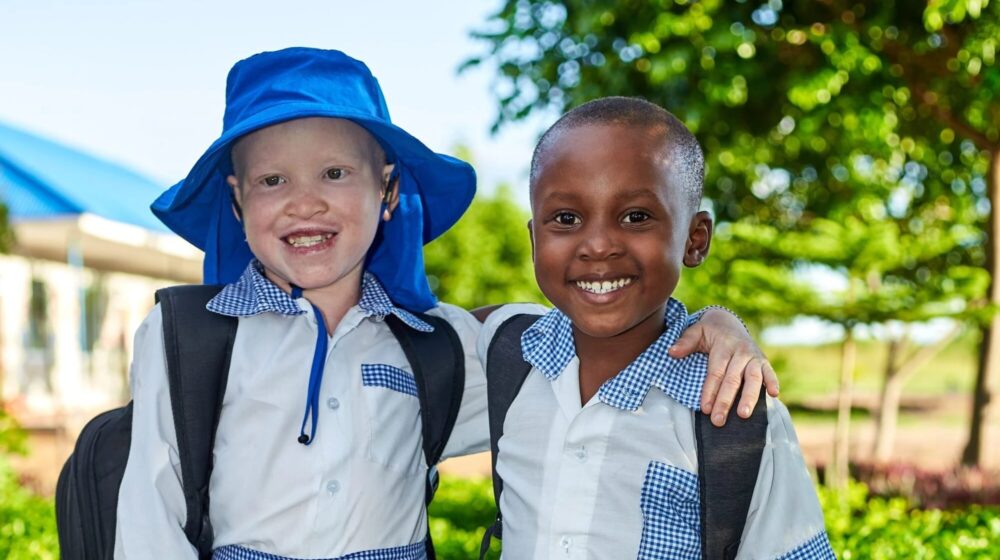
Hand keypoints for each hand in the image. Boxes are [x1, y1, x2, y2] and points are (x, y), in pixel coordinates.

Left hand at [669, 308, 778, 426]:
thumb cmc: (709, 332)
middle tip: (718, 421)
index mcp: (723, 346)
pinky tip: (774, 394)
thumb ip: (685, 342)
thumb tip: (671, 352)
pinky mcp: (763, 361)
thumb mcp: (696, 331)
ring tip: (744, 415)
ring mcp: (753, 357)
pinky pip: (769, 372)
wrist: (729, 322)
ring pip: (753, 378)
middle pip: (733, 379)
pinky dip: (773, 381)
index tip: (705, 409)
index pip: (716, 372)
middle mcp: (740, 352)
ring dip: (749, 397)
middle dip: (725, 401)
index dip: (710, 391)